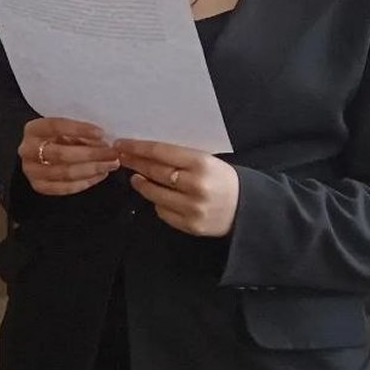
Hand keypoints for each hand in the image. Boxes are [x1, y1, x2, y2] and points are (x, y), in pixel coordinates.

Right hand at [19, 117, 120, 196]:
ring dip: (92, 169)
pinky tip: (100, 175)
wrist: (39, 155)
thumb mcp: (64, 130)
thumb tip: (105, 143)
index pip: (55, 126)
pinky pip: (65, 188)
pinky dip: (85, 182)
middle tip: (113, 153)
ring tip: (111, 165)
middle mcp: (27, 150)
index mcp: (33, 129)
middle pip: (61, 154)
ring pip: (65, 173)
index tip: (101, 133)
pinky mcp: (38, 186)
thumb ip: (80, 134)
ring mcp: (31, 170)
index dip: (79, 130)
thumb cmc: (57, 138)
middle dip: (91, 154)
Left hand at [116, 139, 238, 236]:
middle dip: (134, 163)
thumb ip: (180, 158)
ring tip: (136, 178)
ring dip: (141, 184)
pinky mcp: (190, 225)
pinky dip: (157, 203)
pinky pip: (162, 212)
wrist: (248, 209)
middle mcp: (195, 185)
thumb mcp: (207, 161)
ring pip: (154, 194)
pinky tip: (158, 196)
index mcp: (201, 164)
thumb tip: (145, 152)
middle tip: (121, 158)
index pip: (160, 153)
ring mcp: (192, 208)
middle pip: (154, 171)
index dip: (137, 148)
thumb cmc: (223, 179)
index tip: (121, 145)